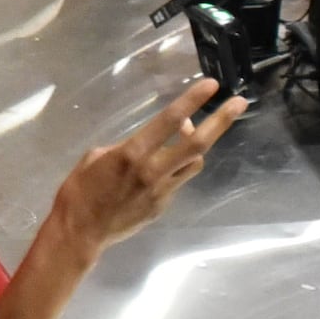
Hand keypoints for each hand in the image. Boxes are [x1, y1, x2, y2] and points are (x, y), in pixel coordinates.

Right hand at [49, 77, 247, 250]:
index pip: (169, 120)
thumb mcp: (96, 156)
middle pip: (197, 144)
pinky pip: (177, 181)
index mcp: (132, 153)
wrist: (80, 233)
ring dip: (196, 145)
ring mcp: (162, 191)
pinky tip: (158, 169)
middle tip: (239, 103)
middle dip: (221, 121)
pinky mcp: (162, 206)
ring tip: (186, 134)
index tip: (211, 85)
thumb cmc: (80, 190)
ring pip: (194, 163)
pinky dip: (174, 169)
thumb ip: (127, 144)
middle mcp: (153, 170)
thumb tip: (151, 140)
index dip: (192, 100)